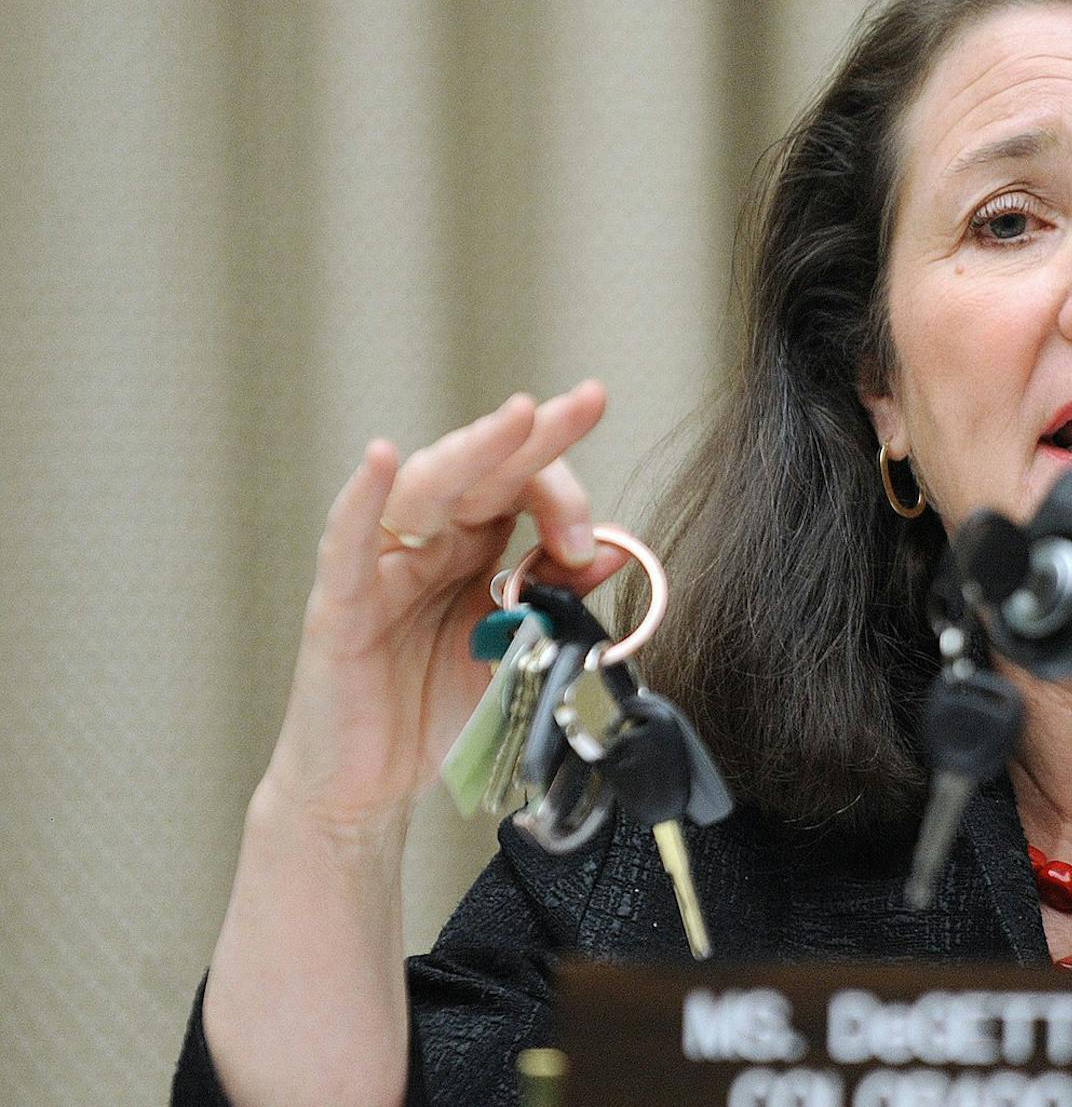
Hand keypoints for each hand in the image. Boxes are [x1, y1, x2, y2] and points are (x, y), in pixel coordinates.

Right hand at [258, 381, 622, 832]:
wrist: (373, 787)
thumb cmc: (439, 710)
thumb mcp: (520, 650)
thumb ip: (561, 600)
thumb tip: (613, 548)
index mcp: (474, 547)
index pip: (522, 489)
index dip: (563, 495)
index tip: (594, 534)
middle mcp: (429, 543)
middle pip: (484, 473)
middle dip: (537, 436)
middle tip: (585, 402)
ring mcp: (382, 567)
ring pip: (425, 489)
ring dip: (474, 450)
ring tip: (518, 416)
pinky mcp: (340, 606)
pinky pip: (347, 544)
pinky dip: (362, 498)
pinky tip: (383, 458)